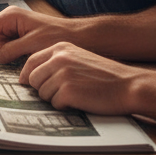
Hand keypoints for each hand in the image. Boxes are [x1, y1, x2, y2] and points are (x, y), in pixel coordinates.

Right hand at [0, 5, 75, 60]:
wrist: (77, 36)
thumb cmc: (56, 36)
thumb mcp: (32, 44)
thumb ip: (11, 50)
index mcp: (9, 16)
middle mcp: (9, 20)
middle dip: (2, 49)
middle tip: (24, 49)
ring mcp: (14, 28)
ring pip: (0, 47)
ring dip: (11, 53)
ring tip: (31, 49)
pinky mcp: (19, 36)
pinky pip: (9, 48)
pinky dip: (15, 54)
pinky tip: (30, 51)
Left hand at [20, 43, 139, 114]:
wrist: (129, 85)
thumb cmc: (105, 75)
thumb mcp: (78, 58)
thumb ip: (57, 62)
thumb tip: (32, 76)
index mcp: (60, 48)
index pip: (31, 61)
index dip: (27, 75)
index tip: (27, 84)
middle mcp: (58, 58)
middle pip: (33, 78)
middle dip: (42, 89)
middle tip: (59, 93)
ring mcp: (62, 74)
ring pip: (42, 93)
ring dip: (54, 98)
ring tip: (74, 96)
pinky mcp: (68, 91)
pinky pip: (54, 103)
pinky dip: (64, 106)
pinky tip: (79, 101)